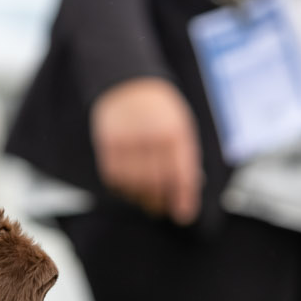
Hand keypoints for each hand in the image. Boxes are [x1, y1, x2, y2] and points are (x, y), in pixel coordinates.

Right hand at [91, 77, 201, 224]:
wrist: (128, 85)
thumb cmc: (160, 111)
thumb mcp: (181, 127)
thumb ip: (186, 156)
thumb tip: (193, 186)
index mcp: (175, 133)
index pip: (182, 174)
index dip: (184, 199)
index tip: (184, 216)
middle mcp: (151, 137)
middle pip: (156, 184)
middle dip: (160, 202)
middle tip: (161, 209)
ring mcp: (127, 142)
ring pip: (134, 185)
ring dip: (141, 197)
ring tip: (145, 199)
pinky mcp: (108, 146)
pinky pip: (115, 179)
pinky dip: (123, 189)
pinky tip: (129, 187)